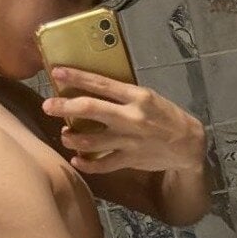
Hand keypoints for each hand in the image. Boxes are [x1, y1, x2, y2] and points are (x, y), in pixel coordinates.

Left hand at [41, 66, 206, 174]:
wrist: (188, 144)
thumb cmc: (167, 116)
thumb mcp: (149, 98)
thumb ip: (124, 95)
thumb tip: (93, 89)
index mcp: (137, 96)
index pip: (101, 84)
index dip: (76, 77)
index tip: (56, 72)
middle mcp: (131, 117)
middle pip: (89, 109)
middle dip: (64, 107)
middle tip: (48, 106)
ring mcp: (129, 140)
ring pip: (90, 140)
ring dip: (71, 138)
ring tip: (64, 134)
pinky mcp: (130, 159)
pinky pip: (102, 165)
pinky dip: (86, 164)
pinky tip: (76, 160)